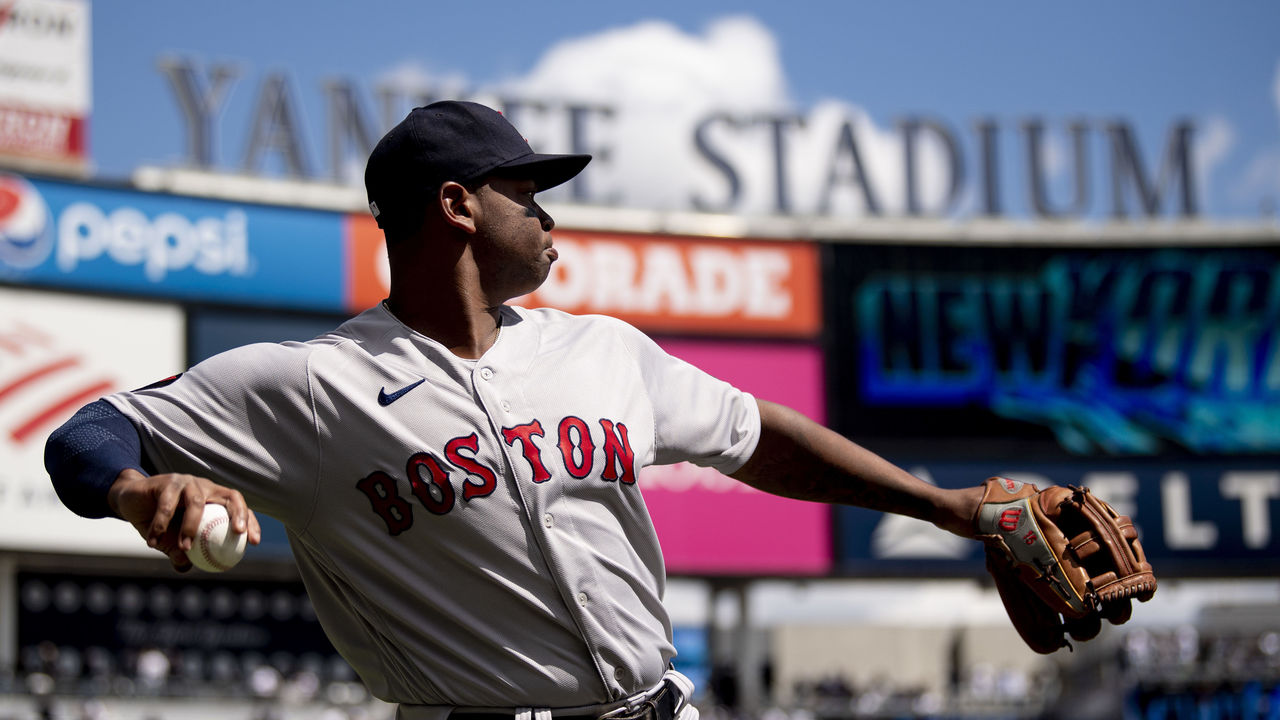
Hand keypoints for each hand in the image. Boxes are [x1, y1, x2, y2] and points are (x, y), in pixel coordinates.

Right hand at [108, 468, 261, 571]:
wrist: (131, 501)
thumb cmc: (160, 521)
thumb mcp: (171, 540)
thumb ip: (180, 552)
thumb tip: (186, 568)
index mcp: (214, 498)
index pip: (239, 507)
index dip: (251, 522)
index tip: (255, 542)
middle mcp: (205, 487)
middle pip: (231, 496)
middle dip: (239, 514)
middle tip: (238, 534)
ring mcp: (186, 482)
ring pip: (195, 503)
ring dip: (190, 527)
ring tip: (184, 548)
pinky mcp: (166, 482)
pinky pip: (166, 506)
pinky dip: (160, 526)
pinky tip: (153, 542)